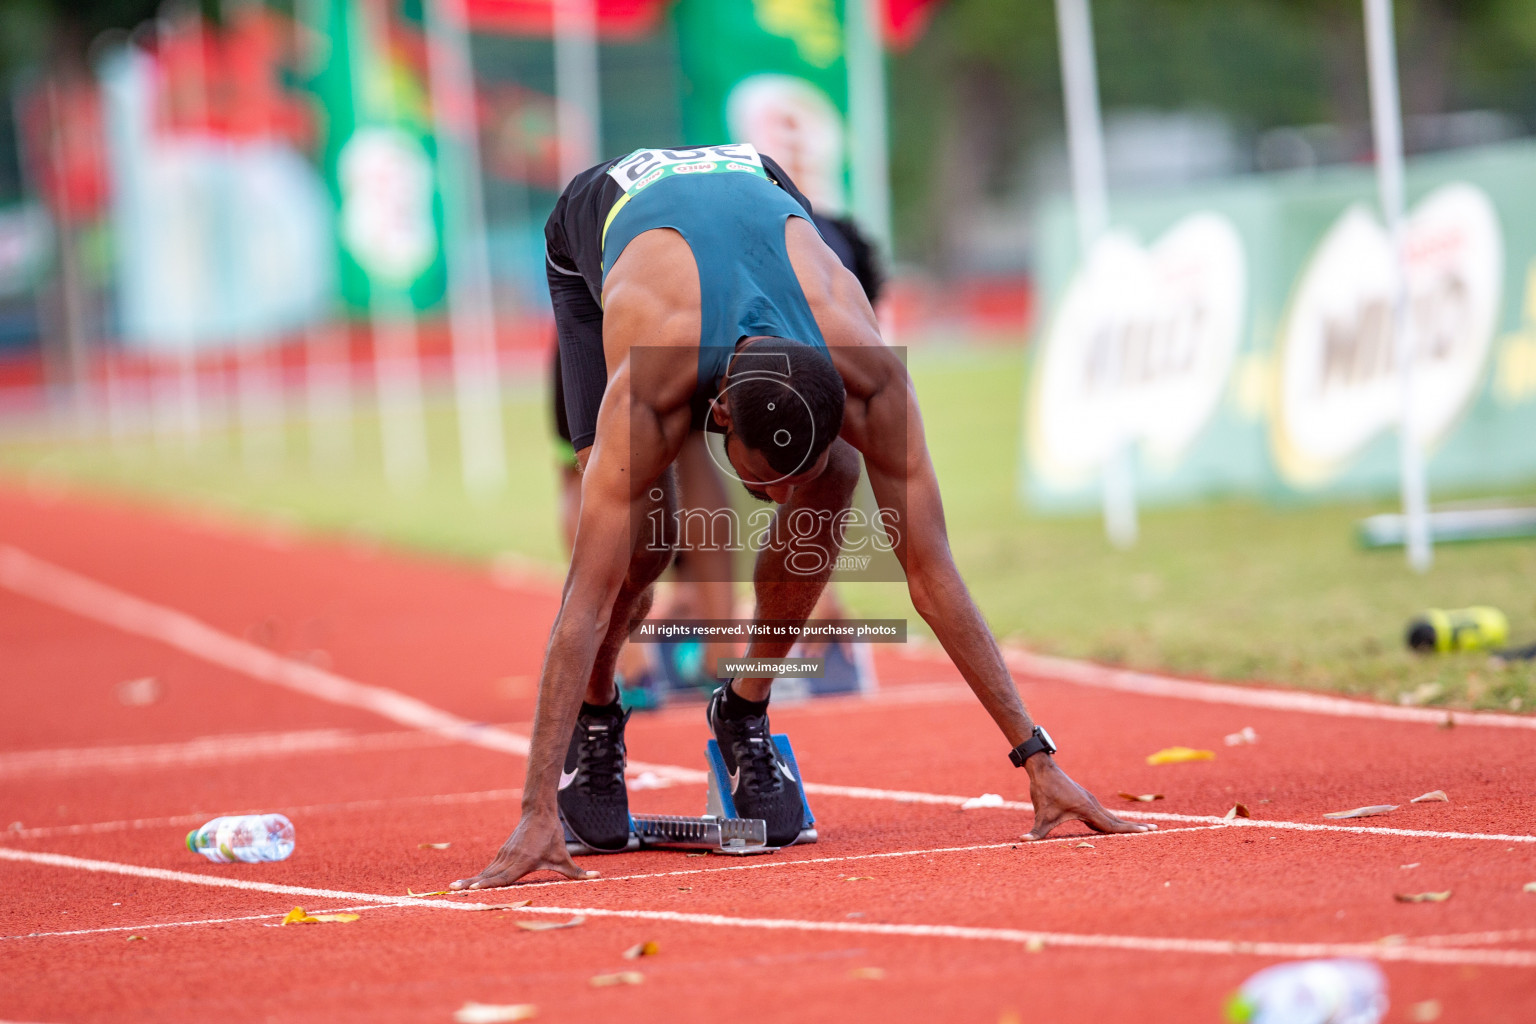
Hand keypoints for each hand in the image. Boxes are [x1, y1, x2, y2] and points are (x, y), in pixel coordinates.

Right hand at [450, 809, 598, 889]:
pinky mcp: (502, 852)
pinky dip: (477, 876)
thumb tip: (597, 877)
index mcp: (524, 861)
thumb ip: (578, 872)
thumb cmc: (552, 836)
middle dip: (472, 884)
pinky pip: (489, 867)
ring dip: (470, 880)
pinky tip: (467, 884)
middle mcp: (510, 858)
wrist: (539, 812)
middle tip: (453, 891)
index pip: (504, 877)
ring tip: (453, 888)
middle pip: (489, 875)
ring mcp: (504, 855)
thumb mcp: (564, 856)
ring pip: (486, 871)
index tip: (474, 889)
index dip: (490, 885)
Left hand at [1021, 756, 1155, 840]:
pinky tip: (1113, 825)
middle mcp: (1093, 804)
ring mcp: (1090, 801)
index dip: (1129, 830)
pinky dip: (1112, 819)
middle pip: (1117, 819)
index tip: (1147, 832)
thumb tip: (1022, 840)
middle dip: (1134, 826)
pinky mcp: (1084, 799)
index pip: (1112, 824)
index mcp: (1088, 809)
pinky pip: (1102, 812)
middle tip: (1154, 830)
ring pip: (1110, 815)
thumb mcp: (1041, 814)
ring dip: (1124, 823)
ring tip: (1141, 829)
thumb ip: (1036, 832)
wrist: (1043, 768)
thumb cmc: (1044, 791)